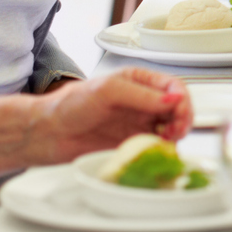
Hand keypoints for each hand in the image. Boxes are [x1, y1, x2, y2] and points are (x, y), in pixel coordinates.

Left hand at [23, 68, 193, 163]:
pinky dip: (162, 150)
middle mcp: (142, 102)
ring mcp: (139, 124)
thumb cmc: (71, 105)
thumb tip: (173, 99)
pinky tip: (156, 151)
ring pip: (171, 129)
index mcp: (139, 81)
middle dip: (183, 120)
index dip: (182, 101)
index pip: (174, 87)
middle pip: (178, 109)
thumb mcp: (108, 91)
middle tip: (176, 131)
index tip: (179, 114)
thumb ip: (142, 95)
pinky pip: (156, 147)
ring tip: (166, 141)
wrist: (49, 133)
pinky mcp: (132, 144)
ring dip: (175, 136)